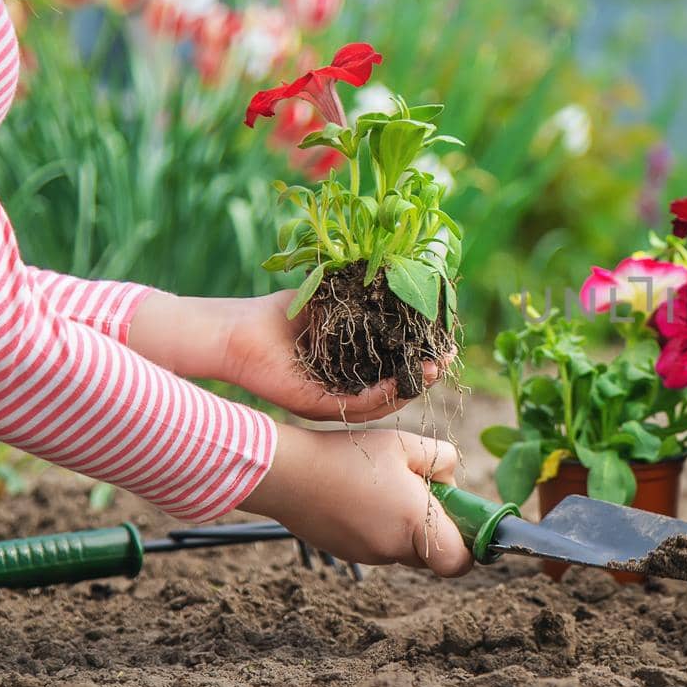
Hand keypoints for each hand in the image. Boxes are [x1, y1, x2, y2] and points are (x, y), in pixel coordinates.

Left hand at [130, 291, 445, 421]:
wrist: (237, 331)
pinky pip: (357, 406)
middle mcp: (347, 386)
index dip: (425, 356)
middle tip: (449, 359)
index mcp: (354, 365)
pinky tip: (400, 382)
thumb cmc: (281, 312)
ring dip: (412, 387)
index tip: (448, 342)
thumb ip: (367, 298)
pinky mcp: (317, 407)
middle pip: (399, 387)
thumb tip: (409, 280)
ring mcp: (334, 399)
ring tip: (433, 370)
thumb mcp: (334, 299)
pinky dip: (382, 396)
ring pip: (384, 402)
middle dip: (427, 374)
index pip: (398, 365)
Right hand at [240, 426, 473, 575]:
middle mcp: (393, 549)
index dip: (469, 547)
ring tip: (385, 487)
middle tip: (422, 491)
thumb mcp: (406, 444)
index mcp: (415, 524)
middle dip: (436, 528)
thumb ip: (444, 461)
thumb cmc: (349, 455)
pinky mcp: (348, 552)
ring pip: (405, 549)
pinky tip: (363, 496)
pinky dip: (381, 526)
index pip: (458, 563)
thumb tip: (451, 482)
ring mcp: (368, 555)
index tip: (464, 520)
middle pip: (433, 554)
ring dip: (407, 526)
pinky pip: (379, 545)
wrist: (288, 474)